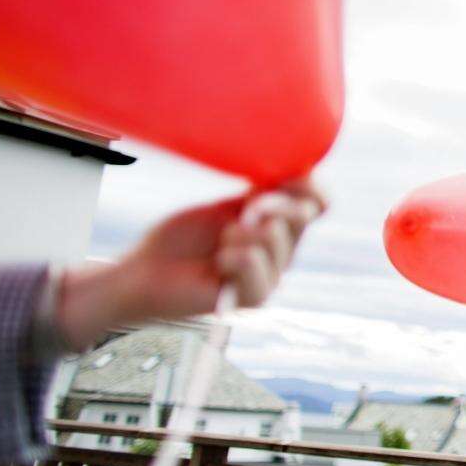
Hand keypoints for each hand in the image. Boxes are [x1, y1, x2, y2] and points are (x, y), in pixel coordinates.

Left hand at [56, 179, 326, 350]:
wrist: (147, 272)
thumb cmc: (182, 239)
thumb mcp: (225, 207)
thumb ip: (260, 194)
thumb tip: (294, 168)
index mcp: (280, 225)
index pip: (318, 203)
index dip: (311, 186)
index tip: (289, 175)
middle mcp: (283, 251)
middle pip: (303, 216)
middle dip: (273, 203)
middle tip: (246, 208)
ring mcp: (271, 275)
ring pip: (277, 237)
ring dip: (243, 232)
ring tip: (222, 240)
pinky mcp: (253, 298)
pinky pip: (255, 263)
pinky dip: (234, 256)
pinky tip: (218, 263)